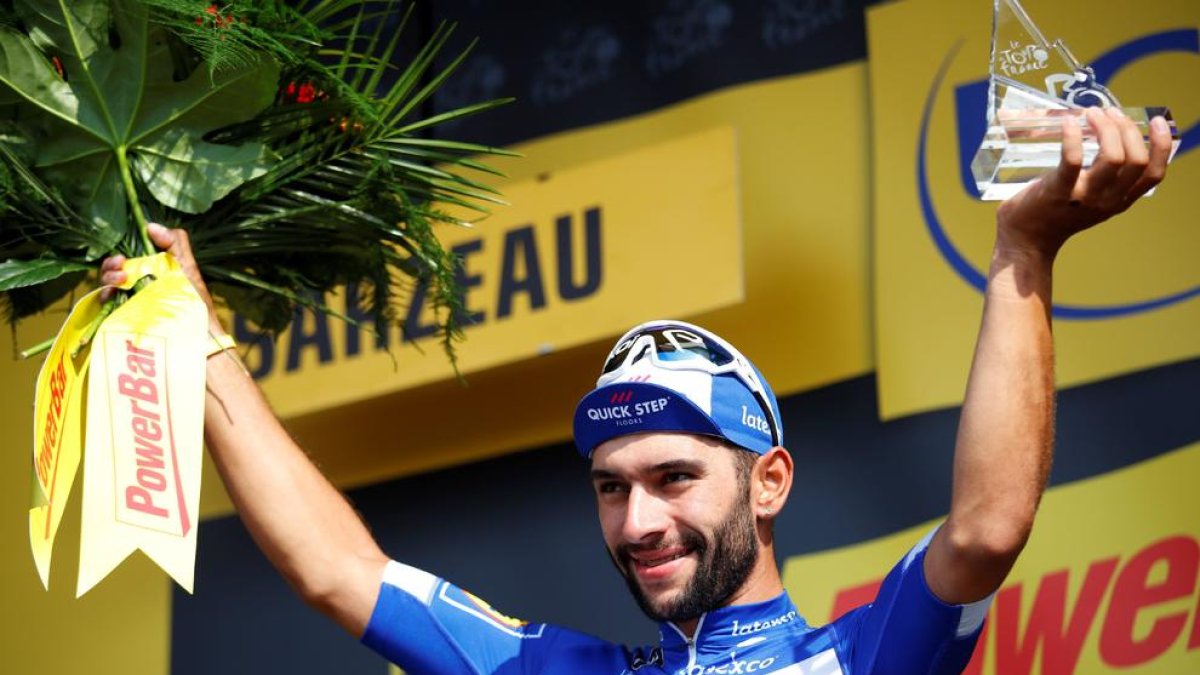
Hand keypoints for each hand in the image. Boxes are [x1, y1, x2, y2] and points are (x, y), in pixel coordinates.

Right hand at [99, 224, 221, 331]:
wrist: (199, 334)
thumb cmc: (195, 302)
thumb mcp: (187, 268)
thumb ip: (174, 244)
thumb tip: (151, 226)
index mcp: (148, 272)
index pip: (125, 258)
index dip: (121, 252)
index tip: (124, 253)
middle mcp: (135, 286)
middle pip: (112, 270)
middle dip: (111, 264)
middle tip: (120, 264)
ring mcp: (128, 303)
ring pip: (106, 285)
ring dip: (108, 277)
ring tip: (121, 279)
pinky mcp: (124, 318)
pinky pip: (106, 306)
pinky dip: (105, 296)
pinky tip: (111, 294)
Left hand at [996, 107, 1171, 260]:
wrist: (1026, 241)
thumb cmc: (1054, 212)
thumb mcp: (1090, 198)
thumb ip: (1103, 175)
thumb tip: (1108, 132)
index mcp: (1119, 200)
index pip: (1153, 174)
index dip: (1160, 145)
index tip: (1155, 122)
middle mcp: (1108, 200)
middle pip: (1136, 159)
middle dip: (1126, 128)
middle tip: (1108, 112)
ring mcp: (1085, 197)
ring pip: (1113, 157)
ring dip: (1105, 128)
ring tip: (1091, 114)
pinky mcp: (1058, 192)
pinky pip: (1073, 160)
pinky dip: (1072, 137)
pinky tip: (1068, 123)